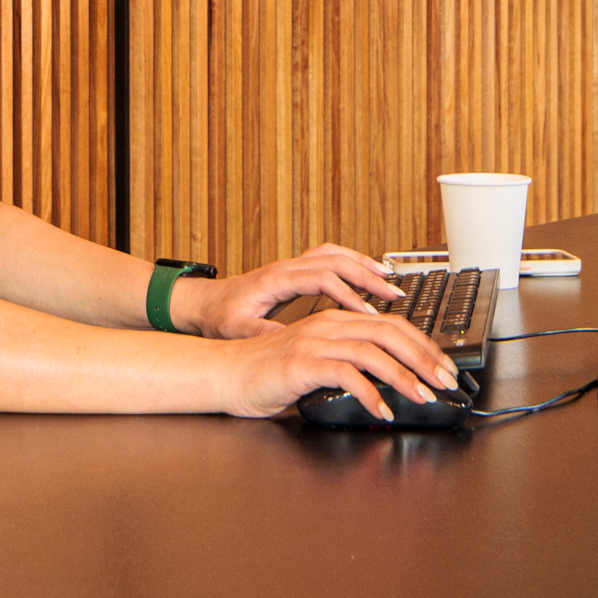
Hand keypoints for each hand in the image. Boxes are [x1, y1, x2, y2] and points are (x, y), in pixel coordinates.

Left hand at [178, 243, 403, 337]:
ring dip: (365, 265)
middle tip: (393, 294)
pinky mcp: (296, 270)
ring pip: (336, 254)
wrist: (204, 303)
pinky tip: (369, 275)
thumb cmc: (220, 317)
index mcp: (276, 280)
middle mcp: (287, 266)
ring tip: (390, 280)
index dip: (347, 296)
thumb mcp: (238, 331)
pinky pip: (331, 257)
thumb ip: (265, 334)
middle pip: (336, 261)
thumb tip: (295, 342)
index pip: (321, 279)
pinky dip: (353, 263)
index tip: (367, 314)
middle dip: (368, 276)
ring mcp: (292, 265)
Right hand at [218, 308, 461, 420]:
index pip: (392, 325)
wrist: (226, 375)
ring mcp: (315, 342)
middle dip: (425, 357)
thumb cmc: (269, 375)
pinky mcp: (302, 363)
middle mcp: (329, 325)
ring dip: (405, 376)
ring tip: (423, 396)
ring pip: (374, 351)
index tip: (443, 367)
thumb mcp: (319, 366)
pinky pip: (346, 374)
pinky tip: (381, 410)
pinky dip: (369, 393)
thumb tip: (387, 386)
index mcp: (336, 321)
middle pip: (391, 332)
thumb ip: (350, 368)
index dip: (423, 345)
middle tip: (446, 380)